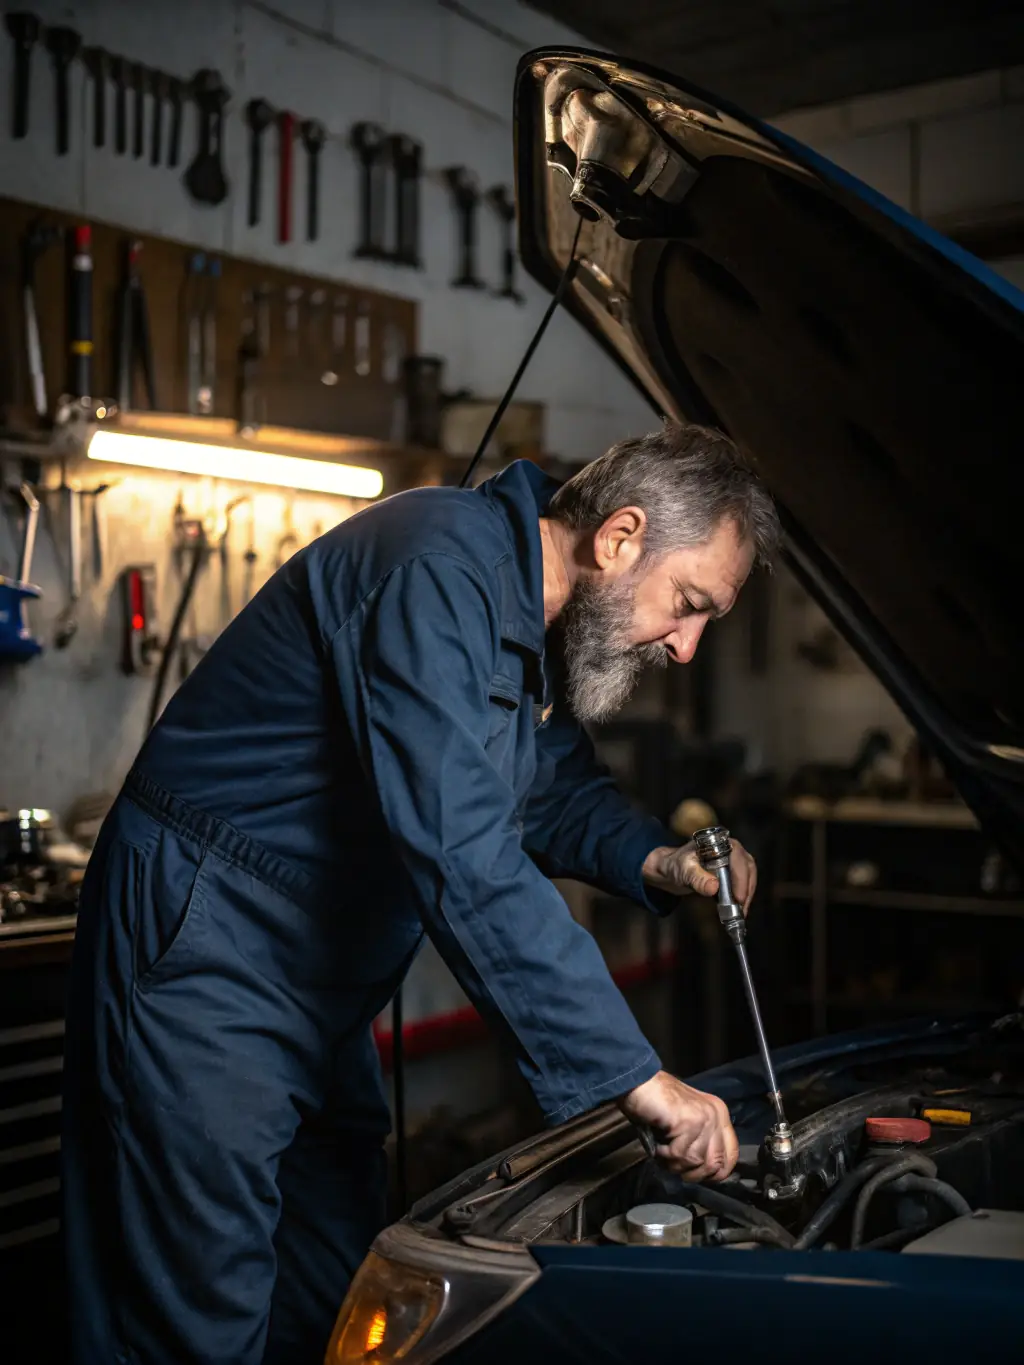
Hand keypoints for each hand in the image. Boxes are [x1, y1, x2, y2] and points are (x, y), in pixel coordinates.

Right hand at [618, 1070, 738, 1181]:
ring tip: (662, 1152)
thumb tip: (703, 1170)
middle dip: (692, 1173)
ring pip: (696, 1162)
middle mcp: (716, 1115)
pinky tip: (657, 1146)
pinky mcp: (690, 1122)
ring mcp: (704, 1118)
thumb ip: (699, 1140)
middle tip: (674, 1164)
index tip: (697, 1175)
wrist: (638, 1083)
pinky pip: (679, 1155)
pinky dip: (665, 1156)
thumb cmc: (656, 1103)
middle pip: (715, 1164)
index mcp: (719, 1114)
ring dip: (674, 1164)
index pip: (731, 1155)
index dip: (716, 1173)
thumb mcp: (686, 1121)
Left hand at [642, 837, 756, 911]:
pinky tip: (737, 910)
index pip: (737, 855)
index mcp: (718, 842)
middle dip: (746, 888)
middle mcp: (729, 849)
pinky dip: (742, 897)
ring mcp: (732, 861)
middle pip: (747, 866)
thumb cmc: (676, 865)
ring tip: (740, 913)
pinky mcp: (732, 873)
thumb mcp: (683, 871)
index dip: (741, 876)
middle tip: (741, 909)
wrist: (670, 870)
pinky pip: (742, 883)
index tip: (739, 896)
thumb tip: (714, 887)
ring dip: (746, 894)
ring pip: (748, 876)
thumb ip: (697, 879)